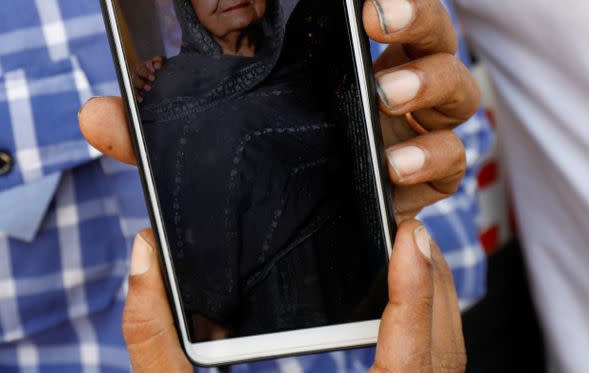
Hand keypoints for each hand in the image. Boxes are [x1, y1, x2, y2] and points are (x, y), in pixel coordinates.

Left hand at [78, 0, 479, 221]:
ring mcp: (415, 125)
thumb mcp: (200, 142)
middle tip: (372, 19)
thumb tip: (91, 114)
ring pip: (457, 84)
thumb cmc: (257, 166)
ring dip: (427, 82)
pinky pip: (454, 159)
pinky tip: (395, 167)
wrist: (299, 234)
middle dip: (411, 13)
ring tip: (382, 95)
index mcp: (339, 56)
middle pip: (429, 28)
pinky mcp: (427, 175)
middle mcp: (387, 80)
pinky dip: (433, 157)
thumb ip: (154, 127)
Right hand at [121, 220, 464, 372]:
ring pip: (444, 370)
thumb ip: (152, 340)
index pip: (407, 366)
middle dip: (434, 287)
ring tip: (408, 254)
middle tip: (406, 228)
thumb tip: (144, 255)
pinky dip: (425, 337)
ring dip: (436, 308)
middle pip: (442, 359)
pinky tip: (398, 309)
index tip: (408, 241)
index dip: (414, 297)